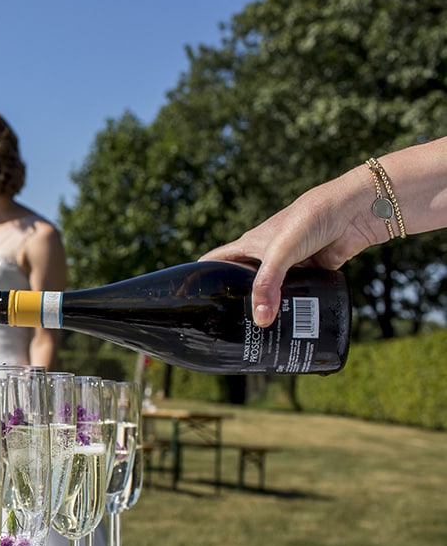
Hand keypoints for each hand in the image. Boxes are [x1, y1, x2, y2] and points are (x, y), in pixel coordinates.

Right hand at [200, 169, 374, 326]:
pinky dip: (295, 308)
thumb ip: (269, 284)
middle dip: (235, 303)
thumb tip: (260, 320)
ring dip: (268, 309)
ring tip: (258, 335)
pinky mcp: (312, 273)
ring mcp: (289, 266)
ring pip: (272, 292)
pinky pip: (299, 295)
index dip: (199, 278)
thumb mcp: (282, 251)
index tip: (190, 300)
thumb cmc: (311, 217)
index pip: (215, 263)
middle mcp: (265, 257)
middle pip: (242, 283)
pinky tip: (293, 323)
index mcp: (249, 245)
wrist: (356, 210)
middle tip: (227, 329)